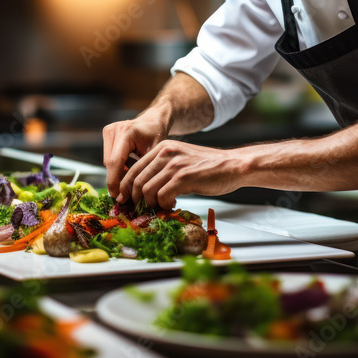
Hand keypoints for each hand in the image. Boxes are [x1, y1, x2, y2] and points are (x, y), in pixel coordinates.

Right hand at [102, 113, 169, 197]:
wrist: (153, 121)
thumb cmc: (157, 136)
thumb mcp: (154, 154)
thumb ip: (142, 170)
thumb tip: (134, 192)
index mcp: (127, 132)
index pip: (115, 161)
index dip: (114, 181)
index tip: (117, 196)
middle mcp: (114, 129)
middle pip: (109, 162)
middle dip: (115, 179)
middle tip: (123, 194)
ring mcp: (109, 130)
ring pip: (107, 161)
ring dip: (116, 173)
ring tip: (129, 181)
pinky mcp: (107, 134)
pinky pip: (109, 156)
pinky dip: (117, 166)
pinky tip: (127, 170)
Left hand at [117, 140, 243, 208]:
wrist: (233, 165)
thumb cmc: (209, 167)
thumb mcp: (181, 160)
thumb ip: (163, 169)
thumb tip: (144, 188)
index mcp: (162, 148)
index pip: (133, 168)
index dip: (125, 186)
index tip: (124, 199)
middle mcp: (165, 153)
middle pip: (136, 180)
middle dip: (133, 198)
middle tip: (138, 208)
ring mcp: (174, 165)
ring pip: (147, 189)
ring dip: (150, 203)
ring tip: (159, 207)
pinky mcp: (184, 177)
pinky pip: (163, 196)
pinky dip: (164, 205)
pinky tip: (171, 205)